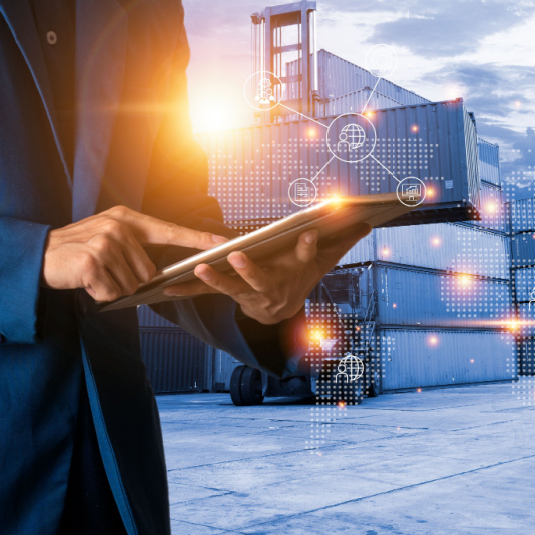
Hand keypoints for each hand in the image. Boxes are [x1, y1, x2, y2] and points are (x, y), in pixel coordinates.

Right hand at [42, 205, 225, 301]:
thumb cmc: (79, 251)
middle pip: (149, 272)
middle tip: (105, 271)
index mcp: (127, 219)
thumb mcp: (108, 239)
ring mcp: (105, 243)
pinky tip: (86, 282)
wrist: (40, 255)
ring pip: (132, 285)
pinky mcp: (93, 262)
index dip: (198, 238)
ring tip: (94, 275)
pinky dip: (100, 295)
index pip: (170, 230)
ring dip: (113, 288)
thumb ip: (135, 248)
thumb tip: (156, 273)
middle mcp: (119, 227)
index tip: (223, 242)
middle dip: (129, 280)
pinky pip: (113, 292)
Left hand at [162, 224, 371, 324]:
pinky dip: (187, 289)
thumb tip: (367, 223)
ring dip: (215, 279)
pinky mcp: (230, 295)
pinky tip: (166, 286)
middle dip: (249, 269)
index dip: (304, 248)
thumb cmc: (301, 278)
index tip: (307, 233)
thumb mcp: (323, 261)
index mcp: (294, 273)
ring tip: (199, 267)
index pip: (303, 258)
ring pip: (231, 288)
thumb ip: (342, 242)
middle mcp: (272, 287)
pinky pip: (207, 293)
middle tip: (236, 255)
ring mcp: (249, 294)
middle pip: (261, 280)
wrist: (281, 311)